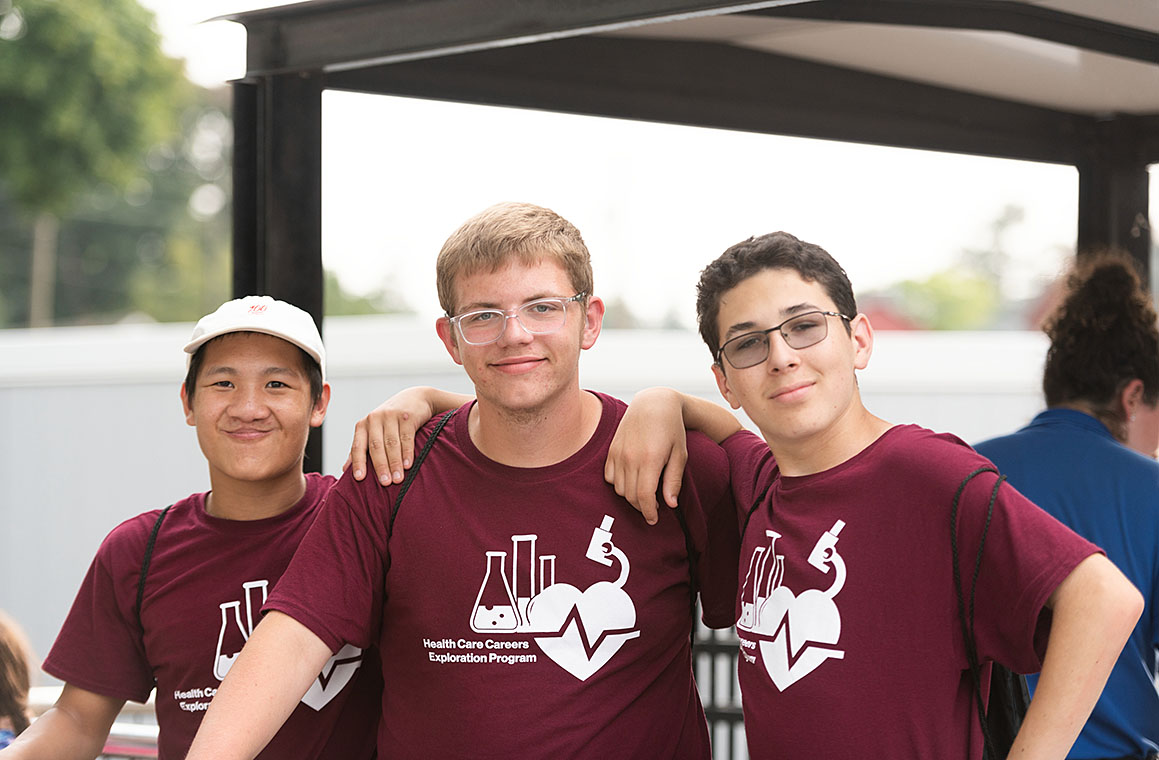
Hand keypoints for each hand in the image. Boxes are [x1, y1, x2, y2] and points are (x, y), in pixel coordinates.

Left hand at [345, 386, 466, 484]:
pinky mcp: (407, 416)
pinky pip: (406, 437)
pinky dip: (407, 452)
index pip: (358, 446)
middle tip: (385, 483)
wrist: (416, 398)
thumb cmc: (391, 420)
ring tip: (398, 479)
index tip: (359, 479)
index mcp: (363, 425)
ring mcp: (391, 416)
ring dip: (395, 463)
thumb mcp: (373, 430)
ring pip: (391, 443)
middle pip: (376, 446)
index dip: (358, 462)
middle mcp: (375, 419)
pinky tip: (408, 465)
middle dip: (380, 466)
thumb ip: (360, 448)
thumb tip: (345, 469)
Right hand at [605, 388, 688, 524]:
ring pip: (619, 489)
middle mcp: (630, 458)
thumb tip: (670, 505)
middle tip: (654, 508)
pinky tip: (631, 480)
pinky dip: (618, 484)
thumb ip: (674, 480)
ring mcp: (618, 453)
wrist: (653, 403)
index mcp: (650, 459)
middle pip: (631, 496)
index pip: (644, 497)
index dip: (648, 513)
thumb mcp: (680, 454)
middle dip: (642, 507)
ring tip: (644, 493)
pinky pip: (609, 477)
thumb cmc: (671, 428)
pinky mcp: (611, 450)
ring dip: (630, 496)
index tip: (654, 520)